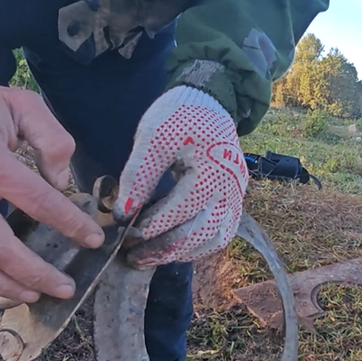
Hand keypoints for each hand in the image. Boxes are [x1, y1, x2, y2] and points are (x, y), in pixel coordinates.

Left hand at [115, 86, 247, 266]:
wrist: (208, 103)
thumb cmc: (178, 117)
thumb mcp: (152, 137)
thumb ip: (139, 174)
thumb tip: (124, 213)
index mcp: (213, 167)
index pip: (183, 207)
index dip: (154, 224)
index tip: (125, 232)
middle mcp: (231, 187)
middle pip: (202, 231)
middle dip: (165, 248)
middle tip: (134, 256)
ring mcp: (237, 196)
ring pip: (214, 239)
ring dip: (182, 253)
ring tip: (150, 257)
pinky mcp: (234, 202)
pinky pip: (220, 234)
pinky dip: (196, 246)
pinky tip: (172, 249)